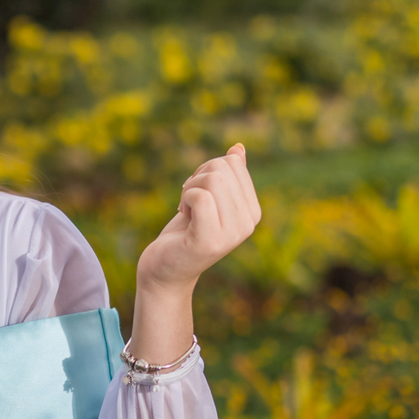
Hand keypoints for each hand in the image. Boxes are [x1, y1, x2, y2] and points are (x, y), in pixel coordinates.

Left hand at [138, 145, 261, 292]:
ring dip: (188, 189)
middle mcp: (249, 223)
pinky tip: (183, 215)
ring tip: (186, 210)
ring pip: (211, 179)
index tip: (198, 194)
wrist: (166, 270)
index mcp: (253, 211)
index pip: (233, 163)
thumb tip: (238, 149)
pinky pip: (200, 196)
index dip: (207, 170)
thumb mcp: (208, 199)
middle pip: (221, 168)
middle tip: (189, 202)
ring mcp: (232, 234)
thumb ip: (226, 177)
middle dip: (196, 178)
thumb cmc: (185, 232)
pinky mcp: (210, 240)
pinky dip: (184, 199)